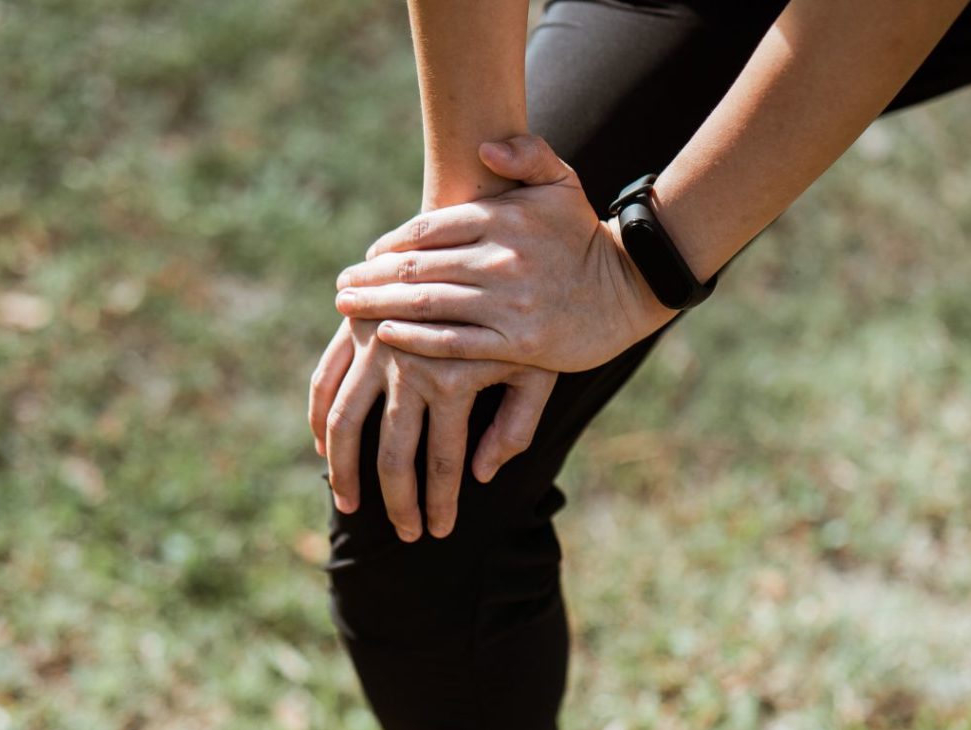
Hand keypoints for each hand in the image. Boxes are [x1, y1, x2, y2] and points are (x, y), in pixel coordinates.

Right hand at [307, 317, 556, 540]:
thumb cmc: (523, 308)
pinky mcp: (355, 328)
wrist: (486, 232)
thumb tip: (481, 475)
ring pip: (346, 423)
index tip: (437, 532)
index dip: (439, 504)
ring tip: (348, 505)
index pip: (442, 462)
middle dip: (398, 501)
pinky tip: (322, 448)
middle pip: (392, 454)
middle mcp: (407, 367)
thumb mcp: (537, 366)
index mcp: (453, 379)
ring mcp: (375, 346)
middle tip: (404, 535)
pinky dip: (319, 416)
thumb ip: (515, 425)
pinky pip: (325, 380)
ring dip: (344, 470)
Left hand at [333, 135, 676, 373]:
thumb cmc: (586, 237)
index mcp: (504, 218)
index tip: (367, 258)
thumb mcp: (563, 182)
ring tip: (348, 312)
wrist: (630, 290)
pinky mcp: (518, 343)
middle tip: (339, 289)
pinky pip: (455, 341)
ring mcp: (507, 303)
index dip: (390, 245)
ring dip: (380, 306)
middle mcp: (500, 258)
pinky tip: (386, 336)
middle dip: (371, 279)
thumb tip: (484, 145)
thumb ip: (527, 153)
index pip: (429, 229)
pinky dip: (416, 339)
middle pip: (418, 267)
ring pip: (428, 303)